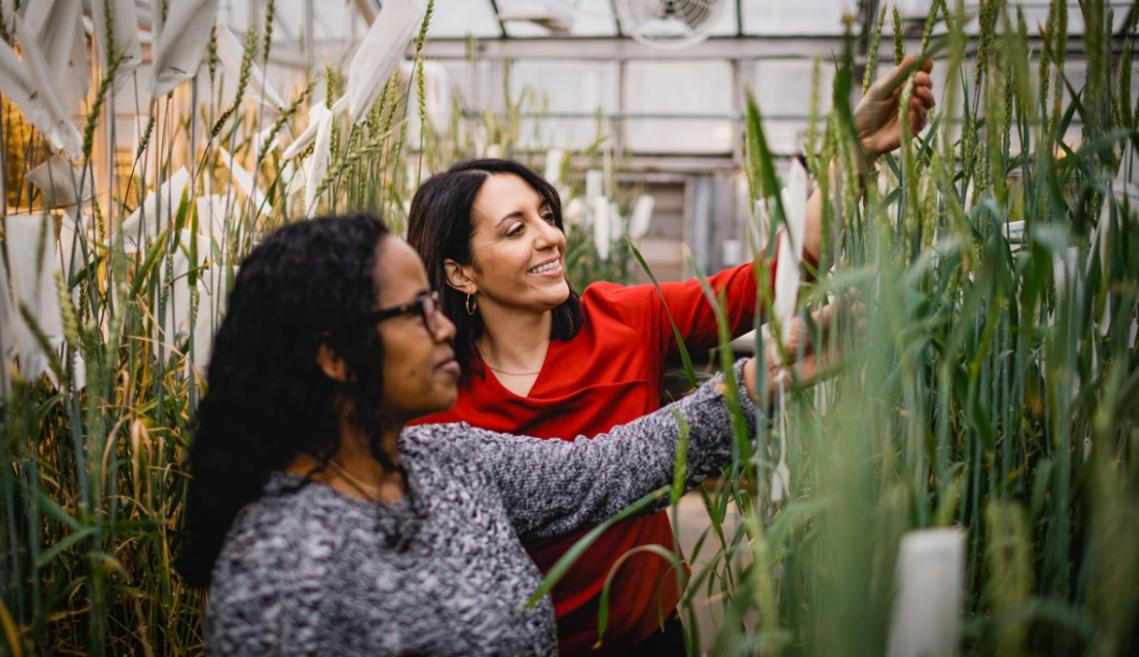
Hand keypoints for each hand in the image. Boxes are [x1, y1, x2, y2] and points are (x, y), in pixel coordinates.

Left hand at [743, 293, 864, 403]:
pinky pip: (857, 350)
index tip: (853, 291)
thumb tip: (840, 302)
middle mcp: (834, 329)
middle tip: (858, 308)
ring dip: (862, 325)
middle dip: (857, 310)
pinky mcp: (842, 359)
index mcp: (824, 318)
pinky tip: (865, 337)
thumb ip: (822, 317)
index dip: (849, 298)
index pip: (841, 305)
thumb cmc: (787, 341)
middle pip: (852, 317)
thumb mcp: (804, 325)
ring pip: (857, 332)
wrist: (780, 365)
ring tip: (861, 322)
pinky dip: (863, 343)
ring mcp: (839, 343)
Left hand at [854, 54, 935, 158]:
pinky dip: (919, 110)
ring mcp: (914, 112)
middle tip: (919, 78)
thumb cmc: (866, 111)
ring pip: (928, 101)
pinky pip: (922, 118)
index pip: (919, 72)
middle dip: (925, 80)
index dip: (925, 66)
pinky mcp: (914, 128)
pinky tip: (913, 103)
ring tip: (919, 90)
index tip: (926, 62)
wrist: (859, 137)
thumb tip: (913, 56)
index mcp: (902, 85)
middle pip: (926, 85)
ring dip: (926, 95)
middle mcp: (911, 96)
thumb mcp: (880, 90)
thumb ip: (897, 75)